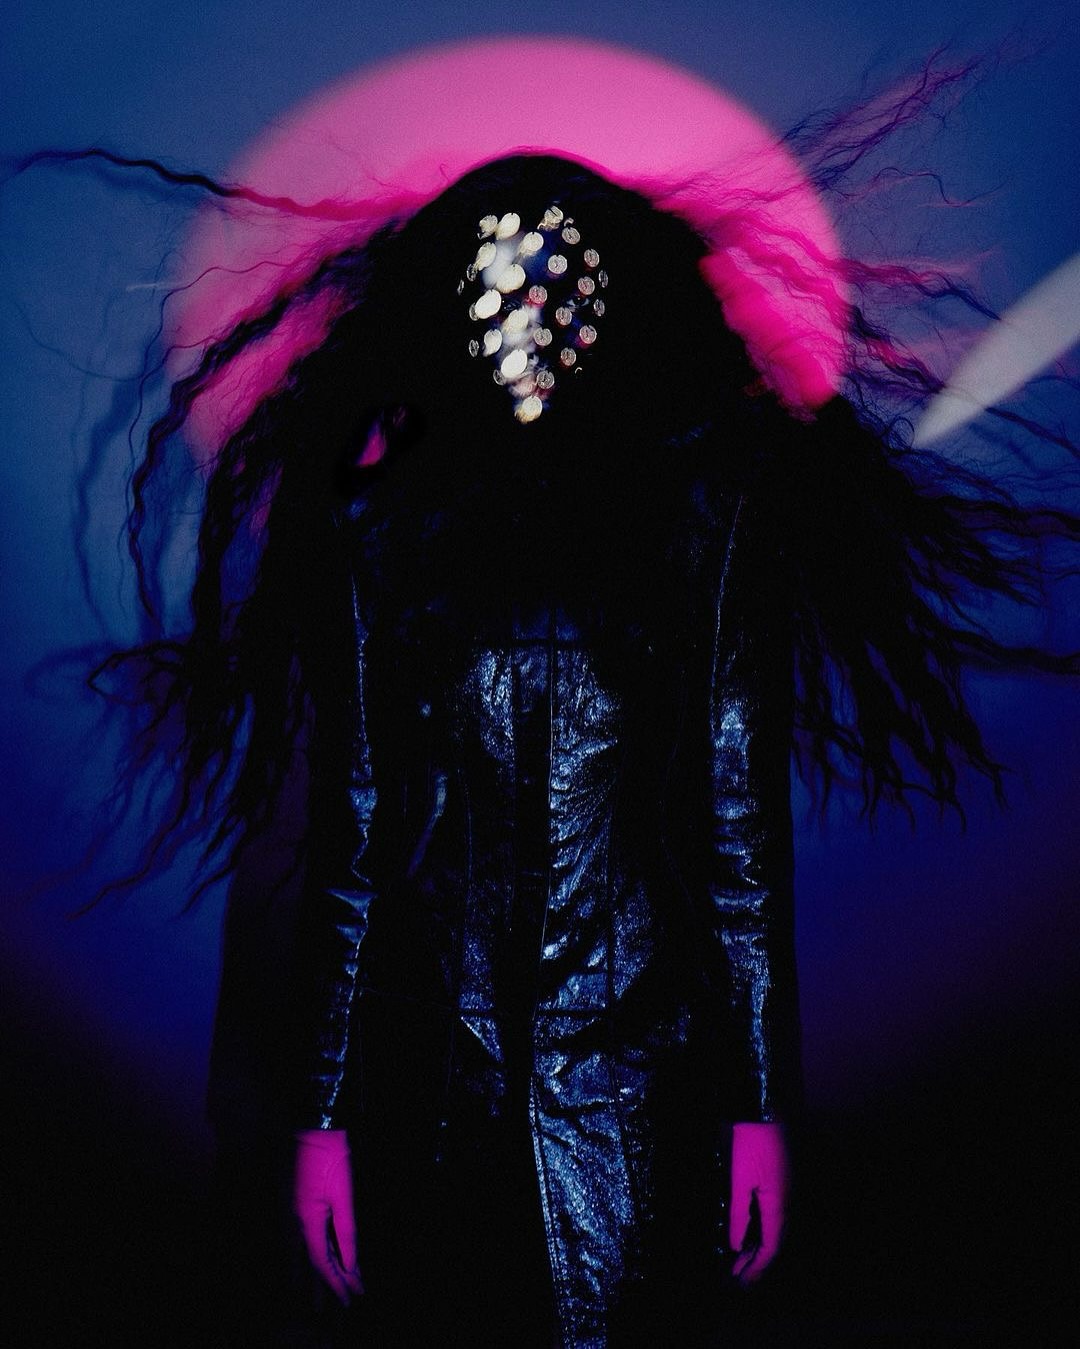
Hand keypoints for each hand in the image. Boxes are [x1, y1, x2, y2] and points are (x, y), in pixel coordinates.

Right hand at [294, 1128, 363, 1303]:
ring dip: (311, 1273)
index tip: (350, 1298)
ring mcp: (290, 1212)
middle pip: (308, 1262)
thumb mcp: (344, 1193)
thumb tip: (351, 1263)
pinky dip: (309, 1253)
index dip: (337, 1282)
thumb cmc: (331, 1155)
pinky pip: (299, 1237)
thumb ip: (346, 1230)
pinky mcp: (291, 1202)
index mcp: (308, 1221)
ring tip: (315, 1296)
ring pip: (300, 1252)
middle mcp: (294, 1222)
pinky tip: (312, 1257)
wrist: (311, 1123)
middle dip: (321, 1285)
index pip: (323, 1262)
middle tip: (330, 1308)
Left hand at [729, 1121, 787, 1284]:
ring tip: (740, 1261)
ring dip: (757, 1247)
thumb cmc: (749, 1143)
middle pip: (774, 1242)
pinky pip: (771, 1216)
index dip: (757, 1267)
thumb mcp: (738, 1179)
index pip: (770, 1247)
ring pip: (773, 1229)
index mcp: (778, 1206)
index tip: (742, 1282)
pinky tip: (748, 1233)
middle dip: (756, 1262)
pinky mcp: (779, 1182)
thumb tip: (735, 1245)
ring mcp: (784, 1192)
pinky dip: (759, 1230)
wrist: (761, 1109)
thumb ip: (738, 1214)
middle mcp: (786, 1203)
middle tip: (739, 1278)